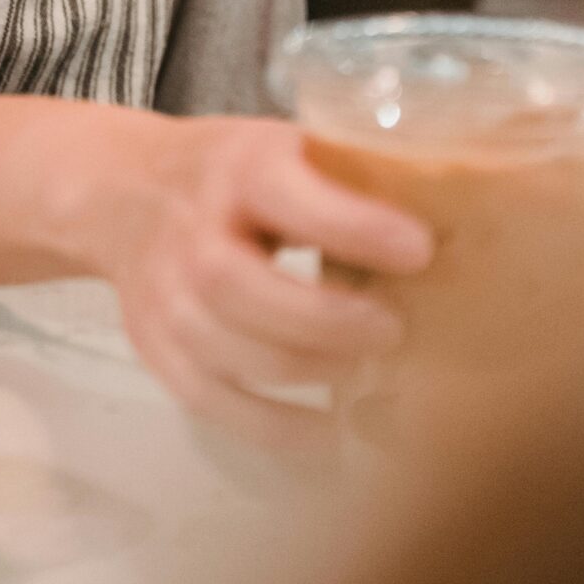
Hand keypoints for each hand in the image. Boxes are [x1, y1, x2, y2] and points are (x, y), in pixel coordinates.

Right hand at [76, 114, 432, 449]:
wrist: (122, 194)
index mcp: (236, 167)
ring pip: (229, 351)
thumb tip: (461, 222)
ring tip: (366, 373)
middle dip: (326, 320)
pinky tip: (330, 435)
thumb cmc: (233, 175)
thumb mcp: (283, 148)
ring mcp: (164, 297)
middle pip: (242, 287)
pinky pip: (212, 402)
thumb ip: (346, 182)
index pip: (287, 195)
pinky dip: (274, 429)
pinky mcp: (156, 350)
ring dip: (308, 372)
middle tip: (393, 330)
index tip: (419, 249)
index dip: (353, 226)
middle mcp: (190, 232)